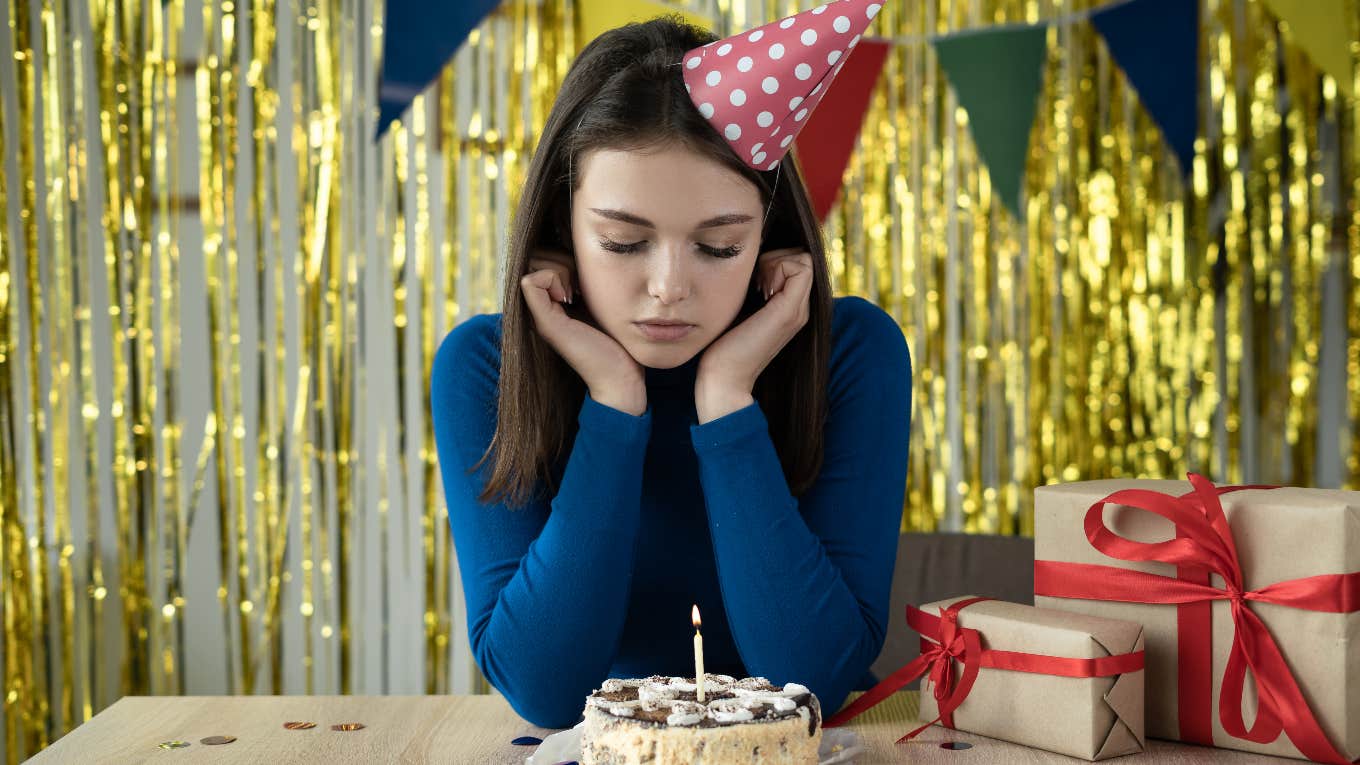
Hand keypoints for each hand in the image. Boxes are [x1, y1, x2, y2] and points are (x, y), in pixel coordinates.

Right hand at [520, 248, 645, 412]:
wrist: (621, 376)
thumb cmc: (616, 339)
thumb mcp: (599, 299)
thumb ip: (586, 280)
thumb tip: (583, 249)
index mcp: (551, 301)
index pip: (542, 255)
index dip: (562, 257)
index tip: (584, 279)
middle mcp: (540, 307)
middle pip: (535, 255)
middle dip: (561, 260)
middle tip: (581, 286)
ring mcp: (539, 314)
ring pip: (532, 264)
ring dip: (560, 269)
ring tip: (578, 293)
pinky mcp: (545, 322)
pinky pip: (530, 281)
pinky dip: (552, 279)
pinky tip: (571, 298)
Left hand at [695, 248, 813, 410]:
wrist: (723, 378)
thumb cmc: (723, 345)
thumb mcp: (741, 309)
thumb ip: (752, 291)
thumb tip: (748, 264)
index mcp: (790, 308)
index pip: (798, 261)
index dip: (776, 259)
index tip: (754, 281)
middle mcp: (800, 309)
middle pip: (802, 257)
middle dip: (776, 258)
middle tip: (755, 282)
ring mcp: (798, 311)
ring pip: (804, 259)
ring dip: (776, 262)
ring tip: (757, 287)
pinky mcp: (789, 312)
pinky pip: (800, 268)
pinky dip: (777, 267)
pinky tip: (759, 290)